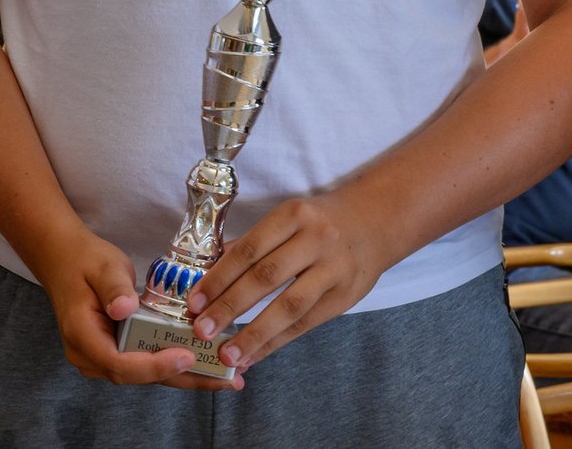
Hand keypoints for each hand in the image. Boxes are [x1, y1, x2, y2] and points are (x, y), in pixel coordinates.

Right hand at [24, 221, 236, 389]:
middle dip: (184, 379)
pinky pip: (146, 364)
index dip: (154, 366)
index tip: (187, 357)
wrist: (65, 260)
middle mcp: (90, 357)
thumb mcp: (102, 266)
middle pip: (139, 377)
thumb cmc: (84, 261)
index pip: (120, 364)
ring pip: (146, 375)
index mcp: (83, 337)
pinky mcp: (116, 353)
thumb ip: (113, 287)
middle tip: (225, 380)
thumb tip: (124, 308)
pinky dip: (175, 365)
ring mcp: (102, 359)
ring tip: (225, 378)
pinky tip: (205, 363)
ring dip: (185, 377)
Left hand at [185, 189, 387, 371]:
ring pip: (289, 306)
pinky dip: (276, 342)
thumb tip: (209, 273)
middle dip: (230, 307)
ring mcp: (334, 270)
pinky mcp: (345, 297)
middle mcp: (315, 240)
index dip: (219, 277)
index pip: (249, 249)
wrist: (376, 221)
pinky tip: (254, 355)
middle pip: (266, 277)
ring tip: (227, 355)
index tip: (194, 301)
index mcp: (294, 215)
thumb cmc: (320, 221)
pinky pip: (305, 324)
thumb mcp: (289, 218)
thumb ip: (253, 243)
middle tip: (202, 330)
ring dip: (254, 334)